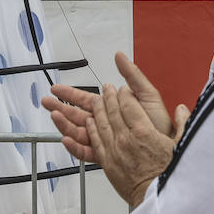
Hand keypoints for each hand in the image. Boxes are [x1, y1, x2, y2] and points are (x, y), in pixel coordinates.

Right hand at [42, 52, 173, 163]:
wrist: (168, 151)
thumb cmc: (161, 124)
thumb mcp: (147, 94)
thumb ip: (133, 75)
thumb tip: (119, 56)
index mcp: (113, 110)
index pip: (87, 100)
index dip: (70, 93)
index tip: (57, 88)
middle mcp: (107, 125)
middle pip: (78, 115)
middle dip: (60, 107)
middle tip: (45, 101)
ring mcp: (106, 141)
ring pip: (79, 132)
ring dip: (65, 123)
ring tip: (54, 115)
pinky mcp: (108, 157)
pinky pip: (87, 152)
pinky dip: (75, 147)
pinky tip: (66, 138)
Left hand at [88, 83, 190, 208]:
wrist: (156, 200)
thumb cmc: (169, 176)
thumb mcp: (182, 147)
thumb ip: (184, 125)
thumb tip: (183, 110)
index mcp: (144, 133)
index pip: (129, 105)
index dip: (125, 94)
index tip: (124, 89)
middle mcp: (126, 140)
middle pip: (112, 111)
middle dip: (109, 97)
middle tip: (107, 89)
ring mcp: (114, 151)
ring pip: (101, 124)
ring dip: (98, 110)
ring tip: (97, 101)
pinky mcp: (107, 164)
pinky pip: (95, 141)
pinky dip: (91, 129)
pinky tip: (90, 123)